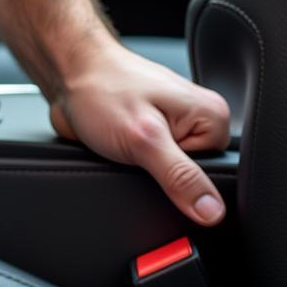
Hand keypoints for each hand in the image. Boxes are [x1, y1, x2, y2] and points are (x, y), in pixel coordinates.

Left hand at [50, 40, 230, 225]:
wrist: (69, 76)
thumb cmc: (103, 91)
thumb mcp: (145, 140)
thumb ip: (180, 177)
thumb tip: (211, 210)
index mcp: (211, 115)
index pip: (217, 171)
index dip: (186, 179)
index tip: (159, 166)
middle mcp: (196, 120)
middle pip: (192, 176)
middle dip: (161, 174)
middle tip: (137, 152)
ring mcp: (173, 129)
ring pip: (168, 174)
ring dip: (144, 170)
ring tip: (126, 148)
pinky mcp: (151, 137)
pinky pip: (150, 167)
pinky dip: (133, 166)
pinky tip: (120, 152)